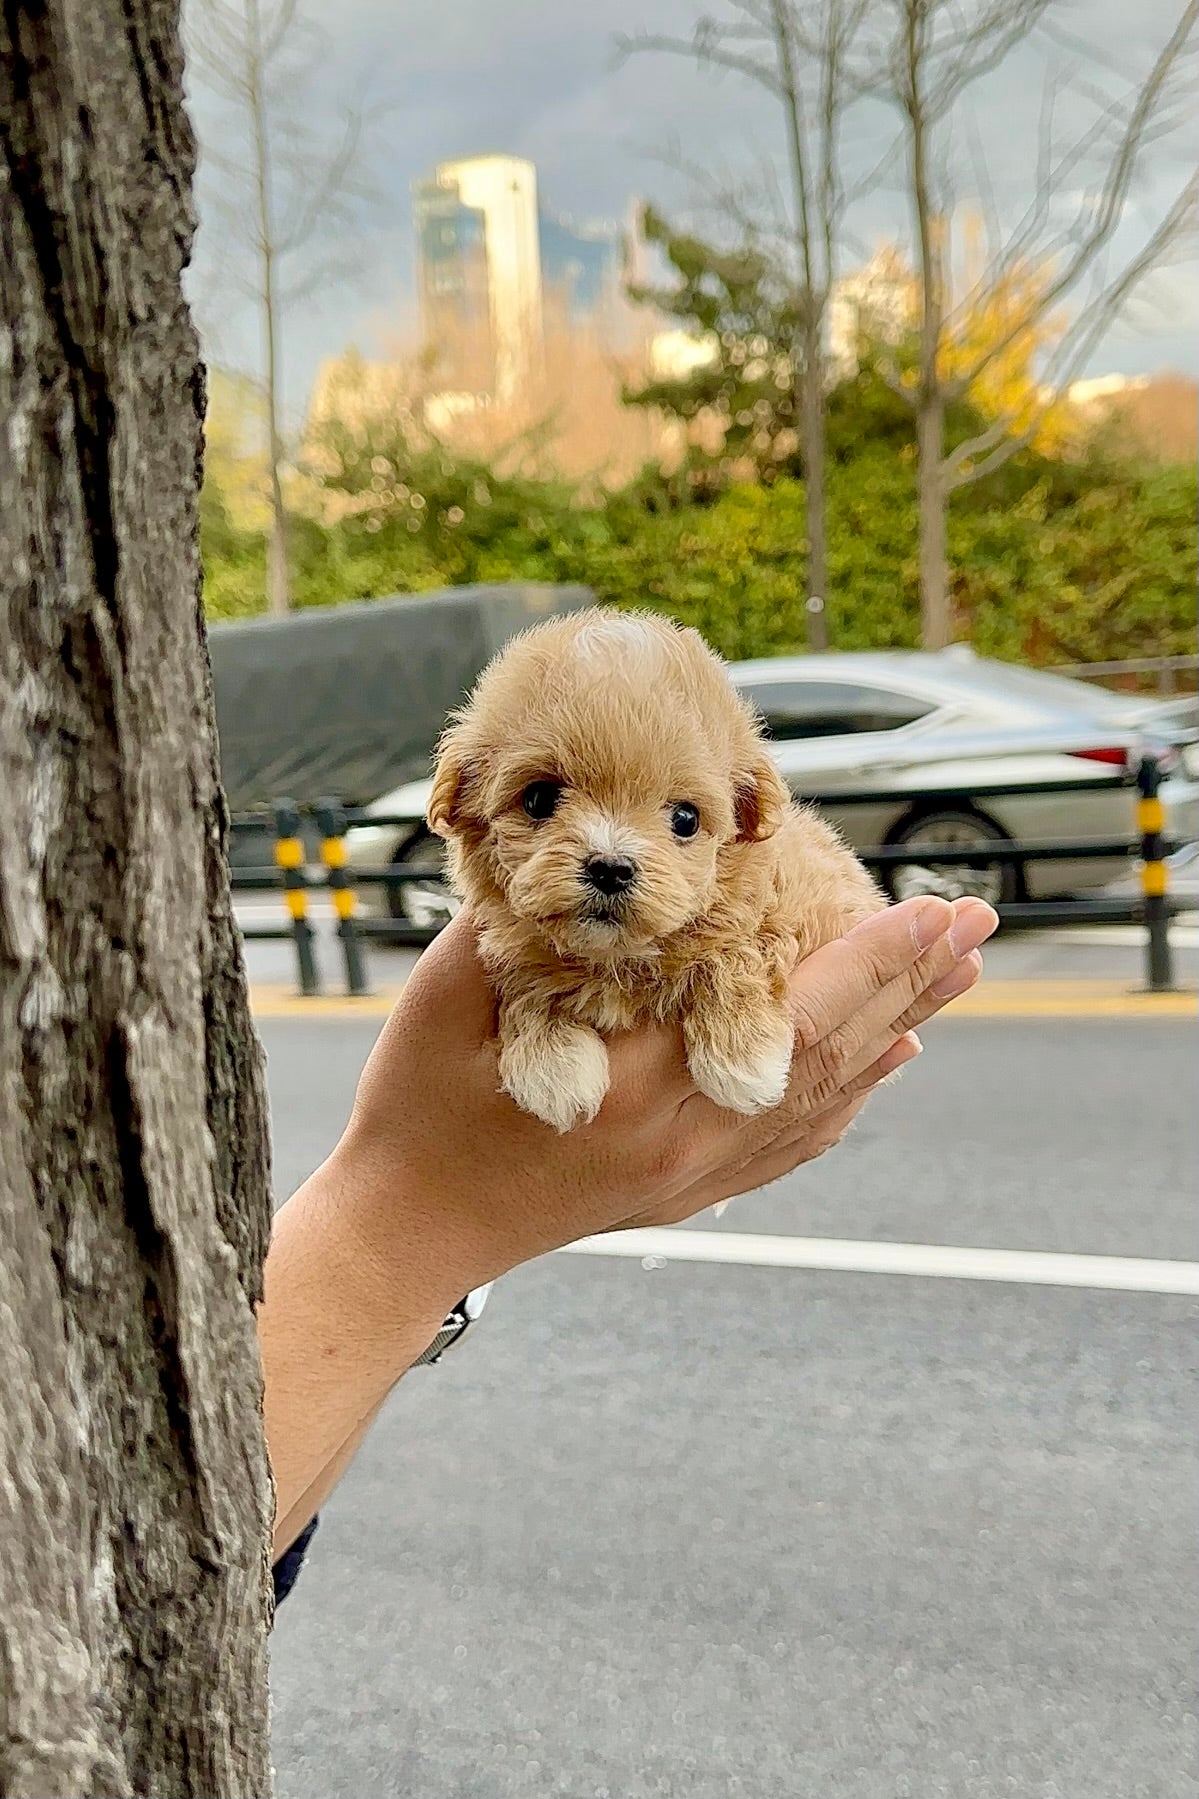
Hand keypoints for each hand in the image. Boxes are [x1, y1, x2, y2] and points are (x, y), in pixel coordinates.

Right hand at [333, 894, 996, 1310]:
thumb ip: (525, 933)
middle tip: (979, 924)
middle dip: (911, 983)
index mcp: (638, 1094)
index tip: (934, 907)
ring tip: (955, 976)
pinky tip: (885, 1058)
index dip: (868, 960)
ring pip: (824, 1102)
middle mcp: (686, 1145)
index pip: (787, 1018)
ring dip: (894, 1030)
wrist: (407, 1235)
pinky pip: (793, 1142)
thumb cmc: (418, 1113)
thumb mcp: (450, 1003)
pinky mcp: (686, 1193)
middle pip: (831, 1060)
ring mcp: (694, 1180)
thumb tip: (592, 868)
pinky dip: (849, 1093)